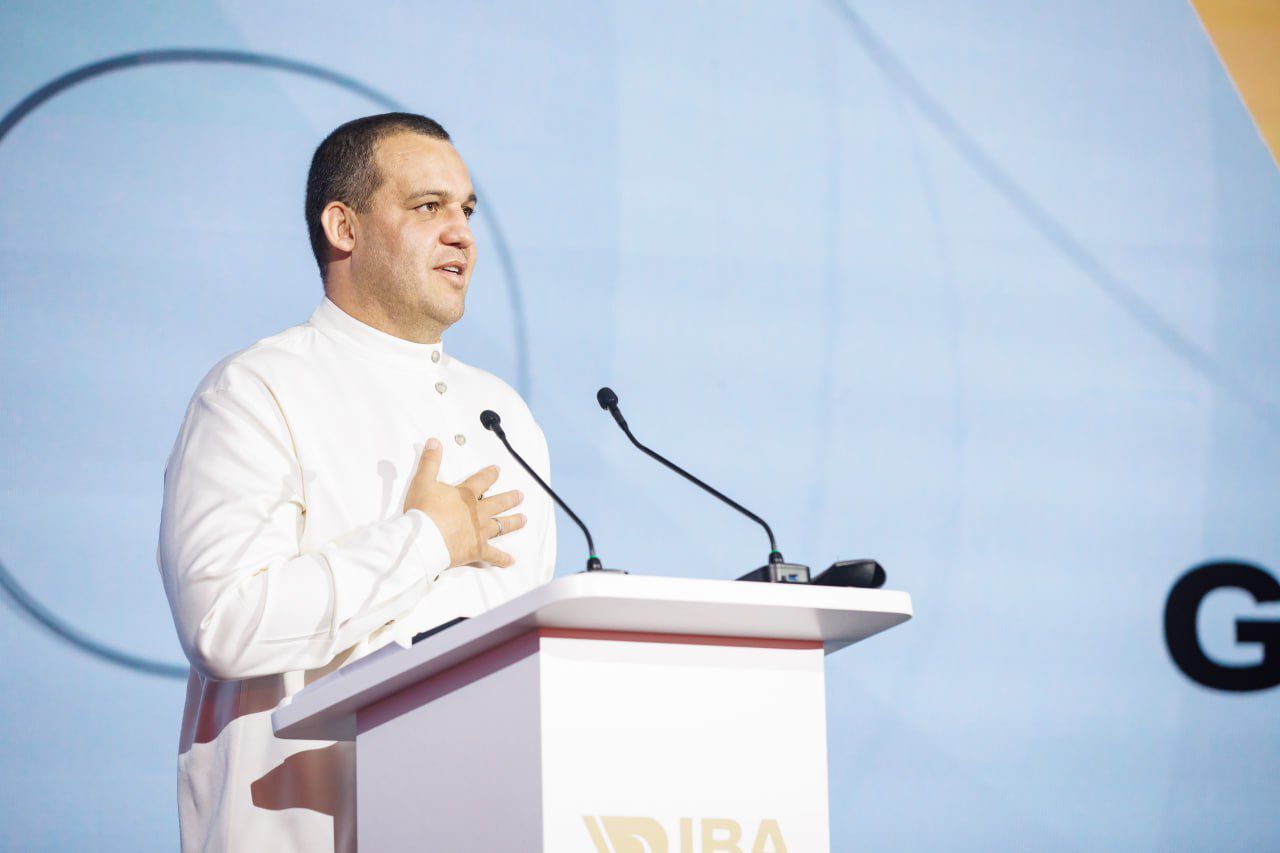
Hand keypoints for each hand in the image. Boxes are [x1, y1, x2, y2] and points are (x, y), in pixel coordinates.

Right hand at [403, 437, 525, 567]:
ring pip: (502, 525)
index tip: (497, 470)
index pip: (482, 481)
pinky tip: (511, 561)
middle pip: (499, 503)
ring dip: (513, 522)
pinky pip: (493, 556)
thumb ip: (430, 461)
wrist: (424, 539)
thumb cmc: (423, 512)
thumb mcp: (422, 482)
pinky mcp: (477, 550)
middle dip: (510, 498)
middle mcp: (478, 512)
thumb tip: (434, 442)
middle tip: (520, 495)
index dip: (490, 474)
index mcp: (466, 496)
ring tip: (523, 519)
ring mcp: (480, 532)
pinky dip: (502, 559)